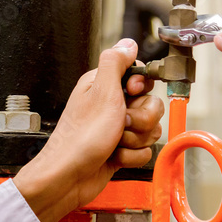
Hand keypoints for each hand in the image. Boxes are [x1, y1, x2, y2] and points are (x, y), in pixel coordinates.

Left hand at [13, 39, 163, 221]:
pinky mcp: (121, 150)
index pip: (141, 77)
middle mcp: (111, 106)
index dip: (141, 89)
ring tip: (115, 142)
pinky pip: (144, 151)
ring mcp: (117, 129)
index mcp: (104, 86)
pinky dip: (131, 157)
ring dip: (135, 140)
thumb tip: (128, 43)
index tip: (130, 95)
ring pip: (150, 129)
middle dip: (141, 119)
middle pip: (151, 105)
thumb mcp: (102, 92)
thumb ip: (116, 63)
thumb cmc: (81, 138)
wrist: (69, 177)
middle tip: (121, 123)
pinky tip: (114, 157)